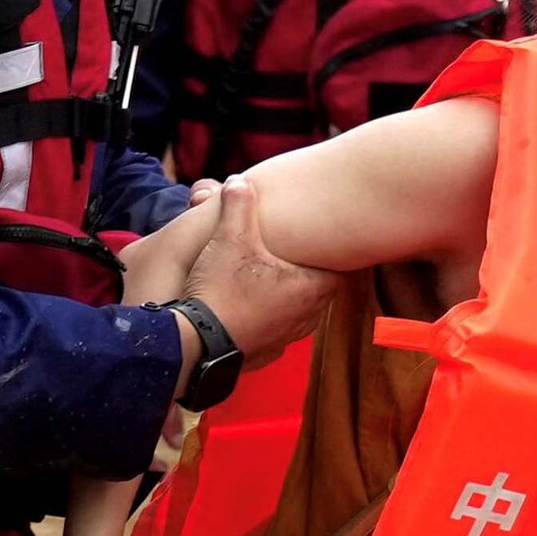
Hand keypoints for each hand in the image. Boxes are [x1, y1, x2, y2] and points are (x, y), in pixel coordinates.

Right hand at [176, 174, 337, 368]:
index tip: (324, 242)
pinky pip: (275, 331)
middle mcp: (307, 317)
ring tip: (268, 279)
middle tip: (294, 255)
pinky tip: (249, 306)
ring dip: (288, 297)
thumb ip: (238, 206)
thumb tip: (239, 181)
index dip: (332, 254)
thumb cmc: (220, 291)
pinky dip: (267, 318)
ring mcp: (287, 339)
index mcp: (311, 288)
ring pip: (299, 312)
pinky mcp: (265, 353)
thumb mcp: (229, 239)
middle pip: (320, 289)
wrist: (195, 346)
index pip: (341, 269)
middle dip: (307, 272)